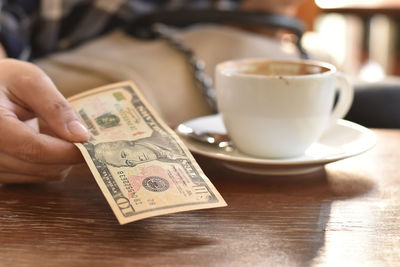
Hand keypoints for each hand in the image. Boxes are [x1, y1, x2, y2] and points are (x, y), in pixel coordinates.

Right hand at [0, 59, 89, 182]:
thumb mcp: (30, 81)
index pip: (33, 148)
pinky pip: (31, 178)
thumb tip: (82, 136)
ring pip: (38, 176)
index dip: (66, 151)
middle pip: (37, 166)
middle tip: (84, 140)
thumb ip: (56, 108)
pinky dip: (47, 165)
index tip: (90, 145)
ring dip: (58, 161)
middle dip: (66, 156)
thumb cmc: (5, 80)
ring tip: (61, 137)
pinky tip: (48, 146)